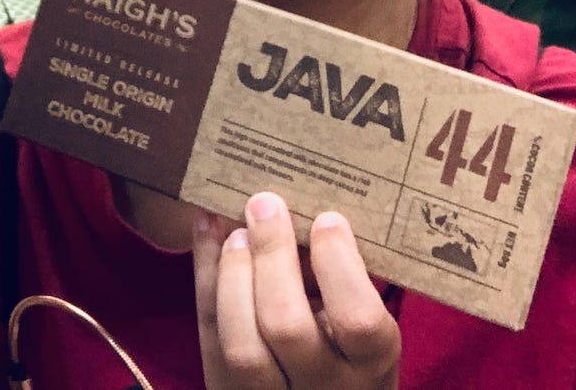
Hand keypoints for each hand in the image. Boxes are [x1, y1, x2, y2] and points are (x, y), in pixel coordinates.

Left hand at [193, 192, 400, 389]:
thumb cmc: (349, 349)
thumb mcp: (366, 323)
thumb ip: (346, 277)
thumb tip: (308, 204)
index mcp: (370, 362)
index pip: (357, 319)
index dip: (338, 264)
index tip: (327, 219)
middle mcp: (322, 385)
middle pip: (286, 326)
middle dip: (271, 256)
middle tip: (265, 204)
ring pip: (241, 344)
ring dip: (233, 273)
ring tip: (237, 230)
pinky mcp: (228, 389)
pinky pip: (208, 334)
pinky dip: (205, 273)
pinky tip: (207, 229)